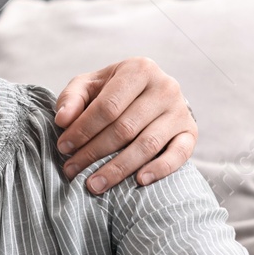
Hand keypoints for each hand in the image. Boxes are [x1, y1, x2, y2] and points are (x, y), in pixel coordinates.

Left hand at [54, 57, 196, 193]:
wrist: (151, 95)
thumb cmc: (114, 92)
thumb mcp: (90, 86)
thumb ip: (72, 98)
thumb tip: (63, 120)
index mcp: (139, 69)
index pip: (107, 105)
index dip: (83, 129)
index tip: (63, 147)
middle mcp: (164, 87)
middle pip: (125, 128)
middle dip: (94, 152)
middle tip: (72, 169)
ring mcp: (180, 110)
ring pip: (147, 145)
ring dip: (118, 169)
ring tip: (94, 185)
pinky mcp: (190, 132)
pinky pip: (179, 154)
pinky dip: (160, 169)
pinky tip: (139, 181)